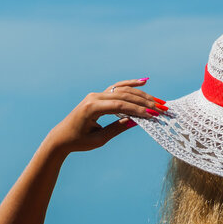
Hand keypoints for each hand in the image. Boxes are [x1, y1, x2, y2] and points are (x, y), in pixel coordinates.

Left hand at [47, 78, 166, 153]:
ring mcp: (96, 95)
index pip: (119, 105)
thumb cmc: (79, 141)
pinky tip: (143, 82)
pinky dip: (130, 85)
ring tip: (157, 101)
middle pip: (124, 95)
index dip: (137, 109)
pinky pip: (117, 88)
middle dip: (144, 102)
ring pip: (122, 90)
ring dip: (141, 95)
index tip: (152, 115)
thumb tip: (136, 121)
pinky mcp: (99, 96)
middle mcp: (94, 97)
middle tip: (161, 108)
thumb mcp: (99, 139)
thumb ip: (117, 129)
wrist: (62, 137)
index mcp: (92, 107)